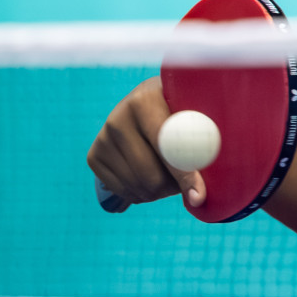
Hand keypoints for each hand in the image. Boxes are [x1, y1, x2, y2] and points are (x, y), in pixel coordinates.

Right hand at [86, 77, 207, 207]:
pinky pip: (121, 191)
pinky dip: (141, 195)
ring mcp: (103, 138)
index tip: (199, 195)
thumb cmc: (183, 108)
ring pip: (136, 186)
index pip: (166, 145)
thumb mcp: (196, 112)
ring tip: (173, 180)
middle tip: (190, 185)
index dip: (184, 173)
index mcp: (145, 101)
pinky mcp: (94, 156)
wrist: (153, 100)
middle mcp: (118, 119)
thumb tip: (200, 196)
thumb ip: (203, 141)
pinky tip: (153, 181)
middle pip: (148, 173)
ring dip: (159, 193)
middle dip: (172, 188)